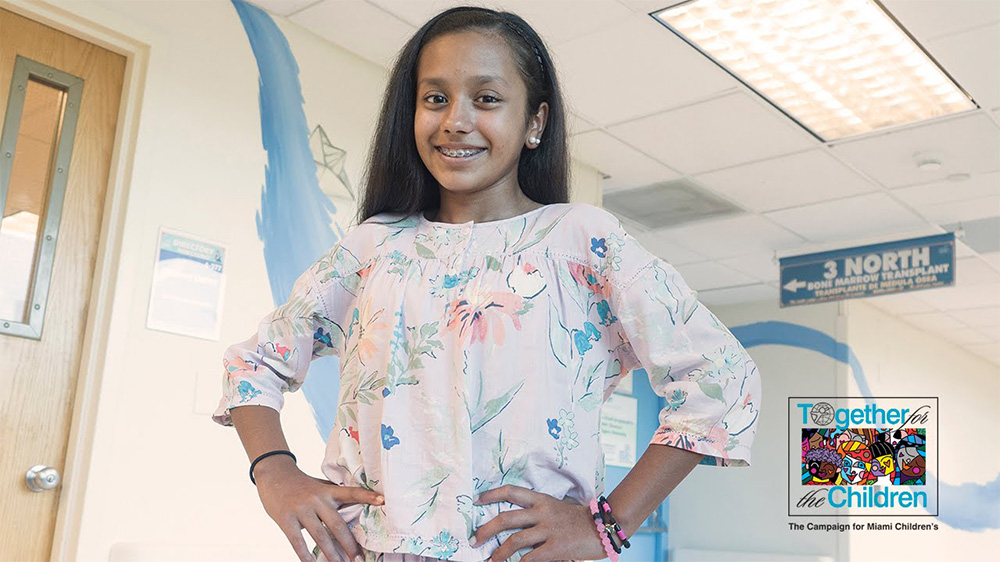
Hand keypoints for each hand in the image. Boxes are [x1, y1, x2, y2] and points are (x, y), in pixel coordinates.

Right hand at [253, 455, 383, 561]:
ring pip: (320, 536)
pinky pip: (297, 541)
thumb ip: (335, 497)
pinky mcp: (285, 518)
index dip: (368, 496)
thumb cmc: (302, 484)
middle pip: (337, 524)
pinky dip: (305, 556)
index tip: (383, 501)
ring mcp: (301, 509)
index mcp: (328, 491)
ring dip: (331, 554)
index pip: (352, 492)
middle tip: (360, 559)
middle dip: (349, 544)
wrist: (274, 474)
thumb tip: (356, 510)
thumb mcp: (320, 486)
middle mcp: (317, 499)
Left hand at [469, 484, 608, 561]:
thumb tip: (512, 523)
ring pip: (514, 540)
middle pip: (506, 518)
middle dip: (486, 530)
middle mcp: (542, 512)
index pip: (511, 491)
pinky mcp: (555, 548)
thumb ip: (536, 513)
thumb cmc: (577, 519)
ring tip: (490, 560)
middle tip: (474, 539)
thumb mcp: (555, 508)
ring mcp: (548, 530)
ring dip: (498, 552)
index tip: (476, 500)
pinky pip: (530, 557)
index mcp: (541, 499)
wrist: (603, 527)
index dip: (492, 494)